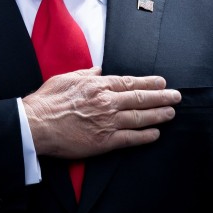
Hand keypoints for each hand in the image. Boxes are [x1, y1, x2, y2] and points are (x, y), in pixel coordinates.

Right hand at [21, 67, 180, 158]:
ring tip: (171, 113)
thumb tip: (99, 71)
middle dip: (161, 97)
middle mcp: (106, 102)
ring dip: (158, 114)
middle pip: (140, 98)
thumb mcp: (65, 78)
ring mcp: (107, 122)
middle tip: (176, 96)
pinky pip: (130, 139)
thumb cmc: (47, 102)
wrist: (35, 125)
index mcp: (97, 85)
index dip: (148, 83)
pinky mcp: (104, 142)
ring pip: (139, 117)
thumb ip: (86, 74)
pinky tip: (156, 133)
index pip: (129, 82)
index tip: (161, 82)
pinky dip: (145, 136)